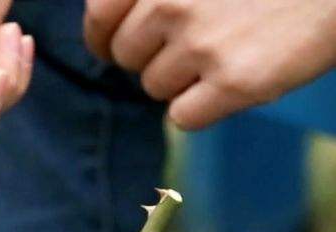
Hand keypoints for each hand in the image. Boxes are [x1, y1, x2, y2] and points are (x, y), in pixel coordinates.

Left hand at [84, 0, 335, 129]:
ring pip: (154, 86)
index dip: (103, 37)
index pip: (100, 15)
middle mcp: (171, 3)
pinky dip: (202, 108)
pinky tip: (235, 80)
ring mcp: (202, 42)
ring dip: (183, 79)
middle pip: (126, 56)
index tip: (110, 46)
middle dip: (154, 55)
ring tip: (228, 50)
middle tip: (199, 40)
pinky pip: (182, 117)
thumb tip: (108, 30)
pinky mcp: (234, 82)